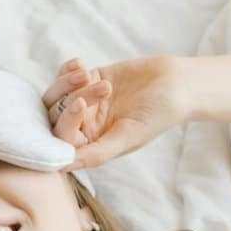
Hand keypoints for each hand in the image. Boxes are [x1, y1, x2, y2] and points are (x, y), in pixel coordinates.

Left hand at [42, 55, 187, 169]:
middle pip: (54, 117)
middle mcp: (84, 126)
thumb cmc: (157, 115)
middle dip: (70, 99)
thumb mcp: (127, 137)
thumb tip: (61, 167)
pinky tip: (81, 64)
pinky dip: (67, 69)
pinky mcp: (88, 79)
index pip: (63, 140)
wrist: (176, 84)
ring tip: (88, 73)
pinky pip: (65, 76)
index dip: (65, 123)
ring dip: (67, 83)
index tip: (80, 104)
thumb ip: (95, 154)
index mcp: (91, 146)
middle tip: (100, 88)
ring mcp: (84, 102)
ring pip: (57, 95)